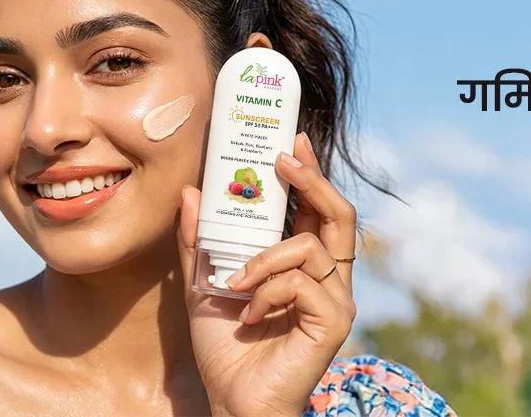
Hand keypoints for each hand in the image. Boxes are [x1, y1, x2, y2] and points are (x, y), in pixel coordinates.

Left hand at [176, 131, 357, 416]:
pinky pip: (301, 282)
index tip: (291, 139)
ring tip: (235, 281)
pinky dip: (267, 290)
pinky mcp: (333, 322)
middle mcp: (329, 279)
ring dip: (264, 257)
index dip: (310, 171)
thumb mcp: (205, 285)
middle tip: (281, 159)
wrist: (232, 402)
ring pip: (309, 246)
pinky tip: (249, 314)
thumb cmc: (227, 350)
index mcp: (305, 267)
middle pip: (338, 214)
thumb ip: (200, 242)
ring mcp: (336, 300)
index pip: (317, 209)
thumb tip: (192, 192)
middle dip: (312, 179)